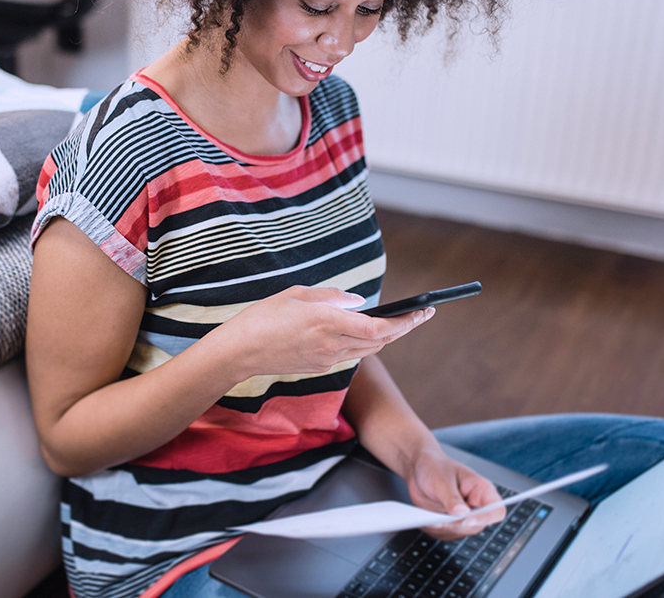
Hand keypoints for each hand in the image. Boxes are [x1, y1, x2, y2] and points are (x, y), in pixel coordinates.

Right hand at [197, 286, 433, 383]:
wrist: (239, 353)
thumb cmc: (263, 317)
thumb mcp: (297, 294)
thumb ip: (332, 297)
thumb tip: (359, 302)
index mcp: (328, 322)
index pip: (379, 326)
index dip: (406, 321)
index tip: (424, 311)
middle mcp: (332, 345)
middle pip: (381, 340)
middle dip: (405, 328)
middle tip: (421, 314)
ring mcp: (327, 360)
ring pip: (369, 350)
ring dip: (387, 337)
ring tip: (401, 322)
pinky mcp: (319, 368)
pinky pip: (351, 355)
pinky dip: (364, 343)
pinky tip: (366, 331)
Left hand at [405, 447, 505, 540]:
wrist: (418, 469)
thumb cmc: (435, 466)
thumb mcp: (442, 479)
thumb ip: (452, 498)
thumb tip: (462, 514)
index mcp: (482, 490)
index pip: (496, 510)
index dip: (485, 518)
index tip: (467, 519)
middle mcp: (475, 506)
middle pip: (476, 526)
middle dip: (457, 525)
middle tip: (439, 520)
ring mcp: (463, 517)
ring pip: (460, 533)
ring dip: (444, 529)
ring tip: (430, 518)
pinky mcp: (449, 524)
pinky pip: (446, 534)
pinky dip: (436, 531)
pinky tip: (426, 520)